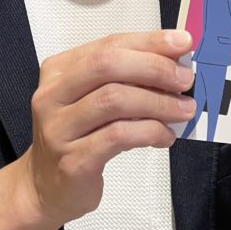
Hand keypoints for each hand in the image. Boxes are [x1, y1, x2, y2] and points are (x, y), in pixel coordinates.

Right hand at [19, 30, 194, 228]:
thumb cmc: (77, 137)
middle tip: (185, 80)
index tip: (183, 42)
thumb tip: (174, 65)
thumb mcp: (94, 99)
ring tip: (184, 110)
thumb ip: (126, 79)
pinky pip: (118, 137)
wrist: (46, 188)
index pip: (108, 44)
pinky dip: (149, 132)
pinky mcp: (72, 161)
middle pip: (106, 65)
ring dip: (158, 102)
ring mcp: (58, 128)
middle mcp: (52, 95)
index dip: (149, 42)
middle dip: (153, 68)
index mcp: (59, 70)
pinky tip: (165, 136)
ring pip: (113, 100)